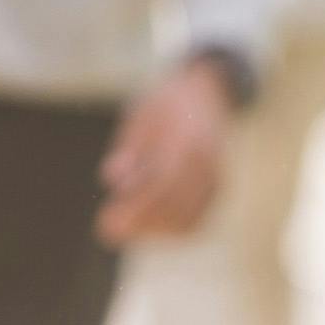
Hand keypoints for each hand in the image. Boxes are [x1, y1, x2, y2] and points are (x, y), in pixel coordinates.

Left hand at [96, 60, 234, 244]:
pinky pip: (197, 220)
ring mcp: (217, 178)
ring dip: (154, 230)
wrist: (207, 94)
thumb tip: (112, 180)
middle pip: (174, 207)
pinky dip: (172, 230)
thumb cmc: (166, 104)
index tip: (106, 221)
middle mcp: (208, 163)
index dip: (135, 208)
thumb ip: (129, 147)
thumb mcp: (141, 115)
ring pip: (188, 220)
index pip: (163, 184)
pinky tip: (147, 226)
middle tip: (106, 229)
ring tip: (124, 227)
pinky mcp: (218, 190)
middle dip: (139, 224)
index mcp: (188, 140)